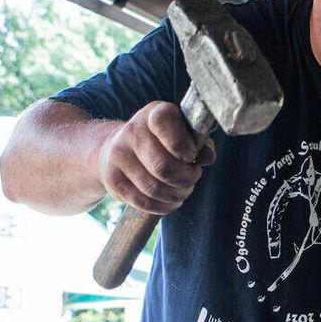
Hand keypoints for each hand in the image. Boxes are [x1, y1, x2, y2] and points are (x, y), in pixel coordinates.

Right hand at [97, 101, 215, 213]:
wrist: (116, 148)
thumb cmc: (162, 141)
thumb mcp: (183, 133)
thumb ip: (200, 142)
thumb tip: (207, 156)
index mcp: (153, 114)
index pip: (165, 123)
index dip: (183, 145)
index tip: (191, 156)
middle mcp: (132, 131)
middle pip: (163, 166)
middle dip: (186, 178)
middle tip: (193, 178)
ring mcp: (118, 156)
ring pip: (155, 188)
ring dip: (177, 195)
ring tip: (183, 190)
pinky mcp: (113, 180)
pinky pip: (144, 202)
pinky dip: (164, 206)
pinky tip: (171, 201)